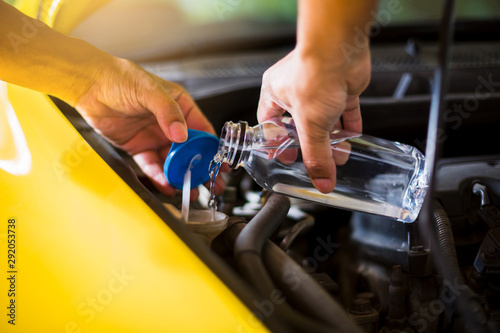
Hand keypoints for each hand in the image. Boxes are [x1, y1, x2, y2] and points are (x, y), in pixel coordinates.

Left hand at [75, 57, 224, 197]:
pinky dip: (160, 177)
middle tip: (211, 183)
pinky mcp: (139, 148)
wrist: (89, 85)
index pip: (202, 131)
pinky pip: (153, 166)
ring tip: (190, 191)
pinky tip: (167, 185)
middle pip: (191, 151)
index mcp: (180, 106)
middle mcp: (170, 124)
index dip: (212, 148)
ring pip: (173, 162)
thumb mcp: (149, 90)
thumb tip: (180, 134)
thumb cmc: (119, 78)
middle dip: (201, 169)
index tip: (220, 163)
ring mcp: (155, 137)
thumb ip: (167, 112)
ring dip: (182, 177)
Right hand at [257, 48, 370, 192]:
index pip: (270, 125)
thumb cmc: (314, 73)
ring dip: (332, 139)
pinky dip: (348, 124)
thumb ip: (316, 156)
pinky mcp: (340, 86)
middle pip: (299, 125)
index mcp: (274, 93)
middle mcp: (294, 90)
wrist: (340, 49)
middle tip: (315, 160)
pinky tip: (352, 136)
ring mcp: (318, 87)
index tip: (286, 159)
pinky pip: (344, 109)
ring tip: (338, 156)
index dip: (277, 143)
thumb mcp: (310, 125)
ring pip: (323, 119)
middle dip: (310, 145)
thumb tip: (321, 180)